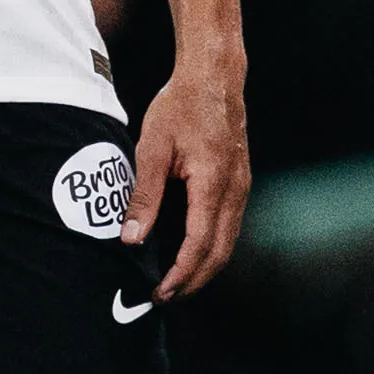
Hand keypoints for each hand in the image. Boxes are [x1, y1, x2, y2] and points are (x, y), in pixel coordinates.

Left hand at [130, 52, 247, 298]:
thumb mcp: (152, 147)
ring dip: (204, 268)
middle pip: (220, 253)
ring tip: (176, 282)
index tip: (160, 291)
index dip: (180, 274)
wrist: (214, 76)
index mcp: (213, 183)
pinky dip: (212, 248)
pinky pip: (230, 226)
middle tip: (165, 297)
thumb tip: (132, 237)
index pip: (199, 245)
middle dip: (193, 281)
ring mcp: (242, 186)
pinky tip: (192, 252)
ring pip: (228, 242)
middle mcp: (234, 190)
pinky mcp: (240, 182)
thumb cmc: (182, 105)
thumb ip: (144, 195)